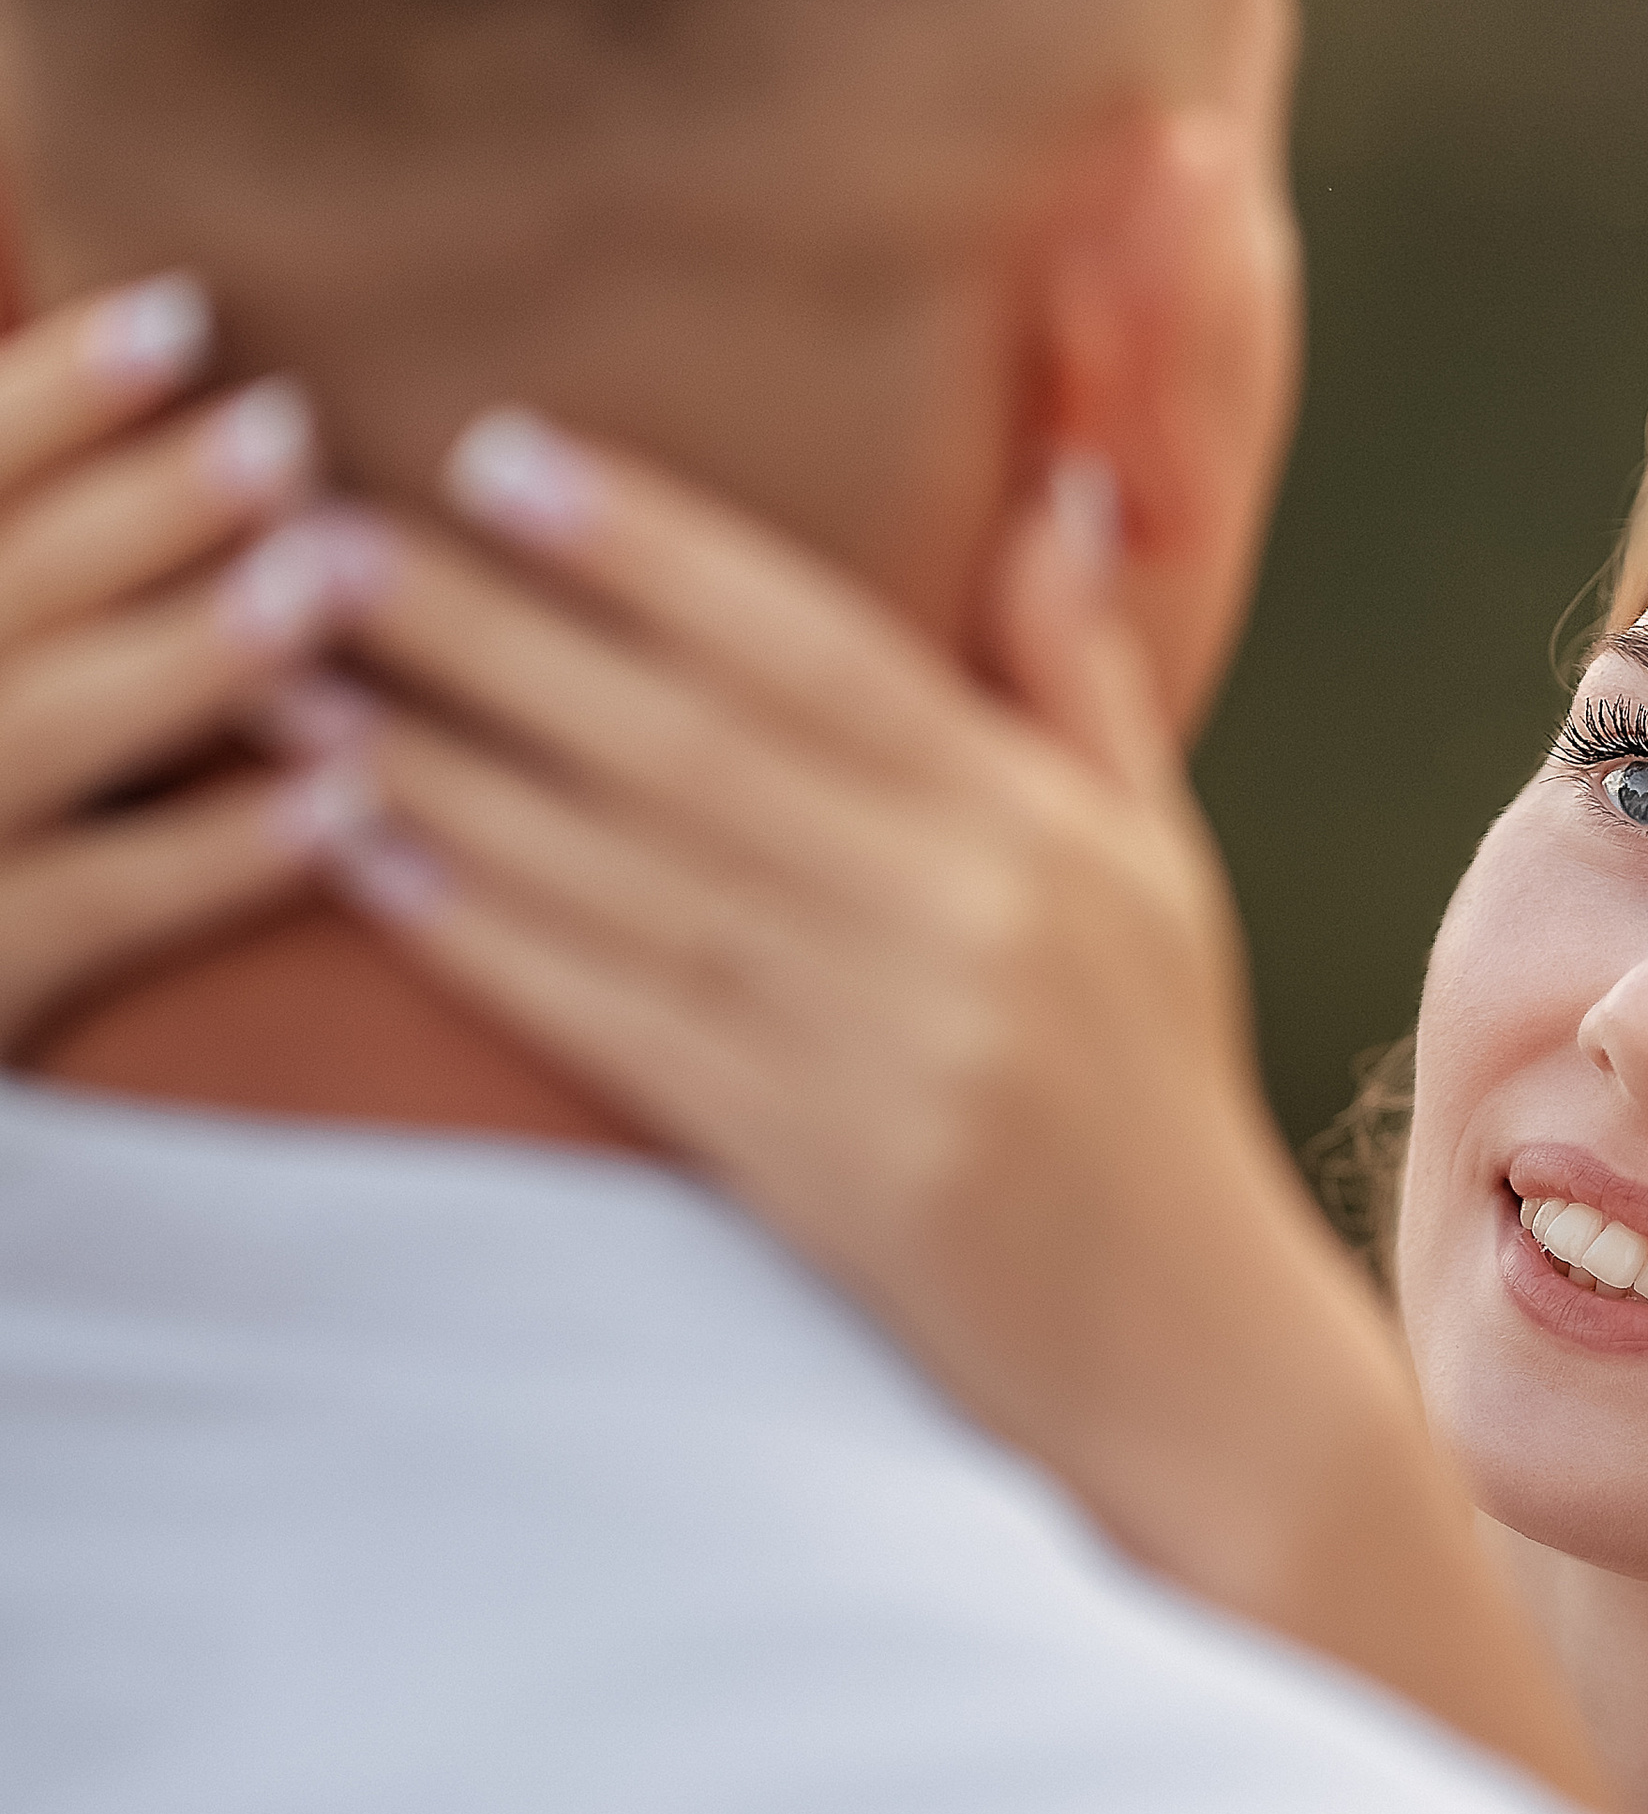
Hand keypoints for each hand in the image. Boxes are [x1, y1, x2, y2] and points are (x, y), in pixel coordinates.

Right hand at [0, 280, 380, 1042]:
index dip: (45, 395)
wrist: (8, 1193)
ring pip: (33, 731)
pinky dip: (213, 851)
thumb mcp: (7, 717)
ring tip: (329, 578)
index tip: (182, 311)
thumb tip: (109, 429)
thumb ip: (32, 576)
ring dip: (187, 652)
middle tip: (291, 427)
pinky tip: (345, 802)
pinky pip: (84, 909)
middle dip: (138, 505)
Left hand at [318, 413, 1613, 1811]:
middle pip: (691, 741)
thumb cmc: (1159, 1096)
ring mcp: (898, 1046)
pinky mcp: (831, 1170)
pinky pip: (624, 1026)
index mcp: (1040, 826)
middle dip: (489, 635)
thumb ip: (1082, 684)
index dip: (653, 546)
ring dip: (442, 772)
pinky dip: (487, 935)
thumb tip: (1056, 492)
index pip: (819, 648)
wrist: (1193, 1358)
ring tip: (289, 685)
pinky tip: (366, 857)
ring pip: (631, 874)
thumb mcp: (1159, 873)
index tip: (500, 455)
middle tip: (317, 544)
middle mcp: (968, 915)